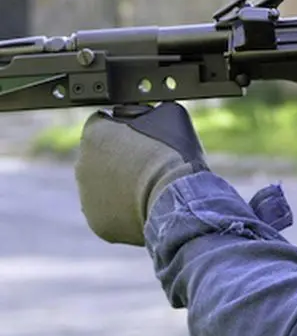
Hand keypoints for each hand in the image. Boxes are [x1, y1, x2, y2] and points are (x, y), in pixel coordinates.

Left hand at [74, 102, 209, 245]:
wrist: (176, 199)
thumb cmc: (172, 154)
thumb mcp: (167, 114)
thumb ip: (146, 113)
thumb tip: (144, 117)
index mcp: (94, 134)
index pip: (103, 124)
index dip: (123, 128)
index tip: (140, 136)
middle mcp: (81, 164)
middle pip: (99, 157)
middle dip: (119, 159)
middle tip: (148, 164)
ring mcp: (87, 197)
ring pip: (102, 187)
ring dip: (120, 185)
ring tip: (149, 187)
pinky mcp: (98, 223)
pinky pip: (110, 212)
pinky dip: (124, 210)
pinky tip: (144, 206)